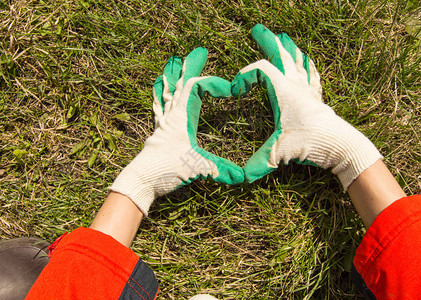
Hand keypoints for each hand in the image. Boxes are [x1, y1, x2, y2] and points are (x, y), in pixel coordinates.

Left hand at [110, 48, 243, 215]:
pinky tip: (158, 89)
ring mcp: (162, 123)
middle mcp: (169, 116)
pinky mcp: (158, 133)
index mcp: (179, 117)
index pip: (195, 88)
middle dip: (191, 68)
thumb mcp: (196, 168)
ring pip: (168, 93)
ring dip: (174, 78)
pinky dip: (161, 95)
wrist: (140, 180)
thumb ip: (220, 170)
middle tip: (199, 52)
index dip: (212, 83)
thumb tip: (242, 177)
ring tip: (173, 63)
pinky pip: (160, 107)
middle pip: (180, 85)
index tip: (229, 88)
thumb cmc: (165, 169)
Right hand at [232, 24, 381, 189]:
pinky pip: (311, 74)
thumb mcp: (281, 152)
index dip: (244, 75)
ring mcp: (308, 89)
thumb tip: (242, 177)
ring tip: (283, 38)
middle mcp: (296, 85)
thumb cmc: (312, 142)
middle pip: (280, 55)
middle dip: (267, 42)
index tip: (235, 90)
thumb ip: (259, 162)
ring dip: (288, 48)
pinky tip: (306, 60)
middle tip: (257, 30)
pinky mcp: (316, 97)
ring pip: (296, 61)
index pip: (260, 70)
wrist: (342, 145)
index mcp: (284, 90)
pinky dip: (306, 64)